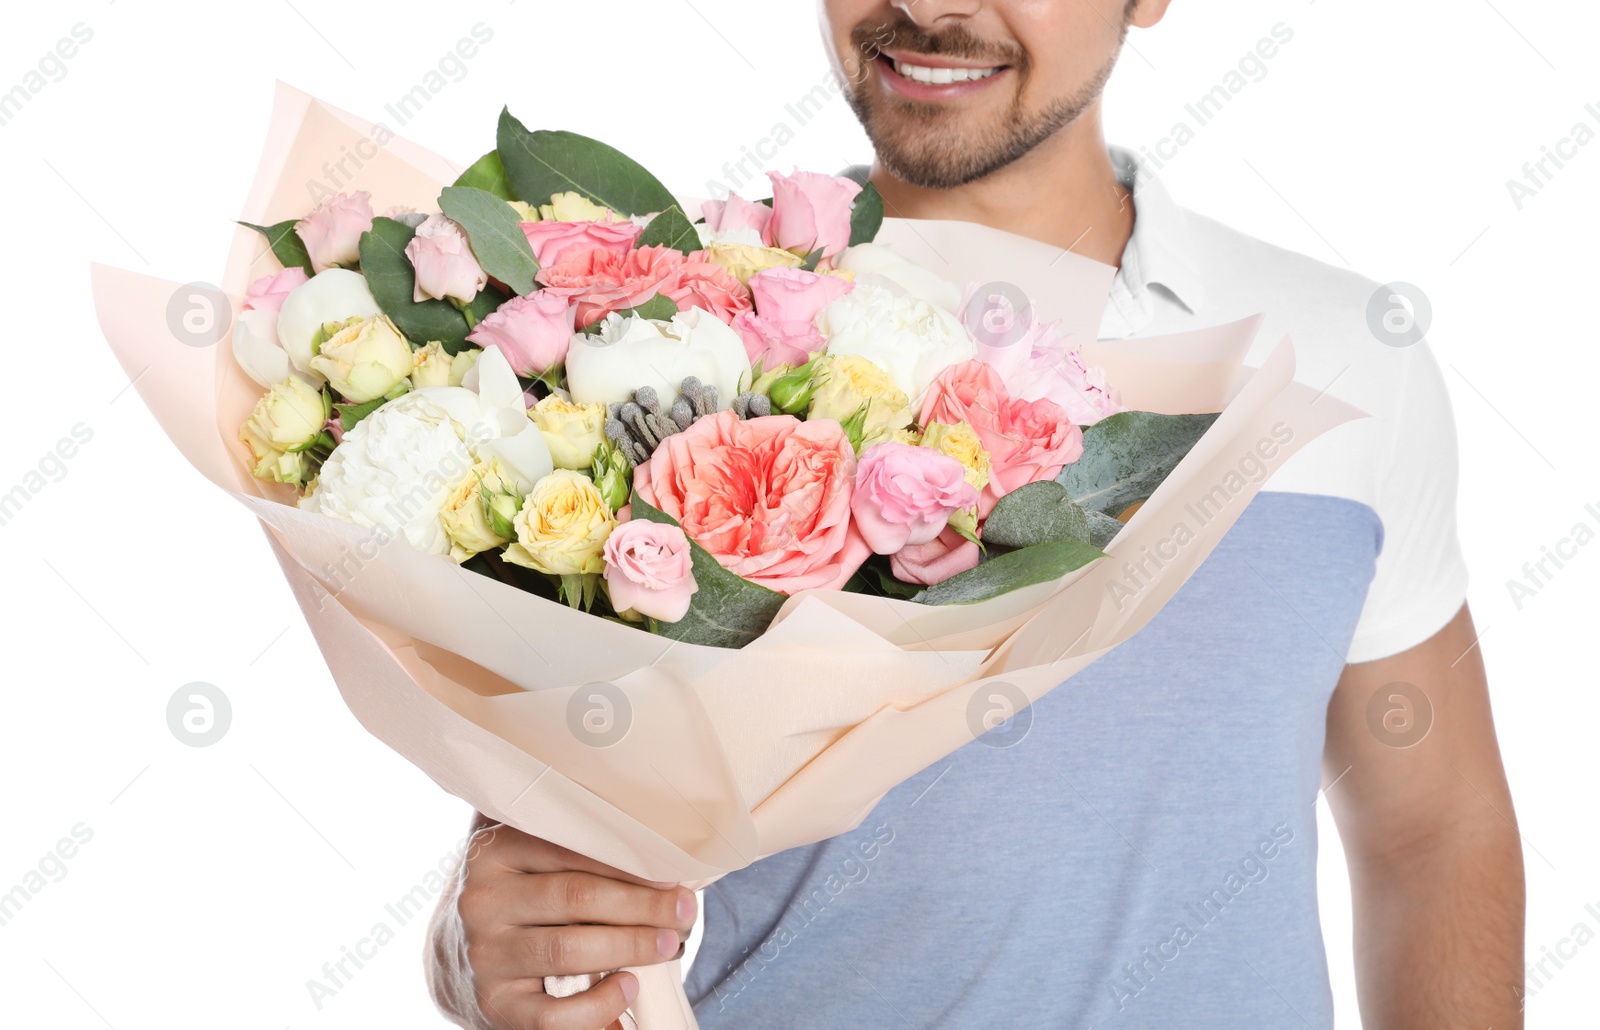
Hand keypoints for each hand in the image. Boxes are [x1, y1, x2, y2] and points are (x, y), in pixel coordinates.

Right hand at [457, 816, 696, 1029]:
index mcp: (494, 849)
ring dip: (631, 947)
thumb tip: (658, 845)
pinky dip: (597, 1007)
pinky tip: (629, 988)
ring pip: (568, 950)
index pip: (572, 849)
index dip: (630, 862)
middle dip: (642, 906)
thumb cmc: (515, 894)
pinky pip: (550, 1015)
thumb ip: (570, 836)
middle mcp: (483, 900)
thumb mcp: (526, 853)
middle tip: (684, 911)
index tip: (674, 872)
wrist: (453, 954)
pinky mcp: (492, 1004)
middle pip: (577, 897)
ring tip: (671, 945)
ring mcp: (485, 955)